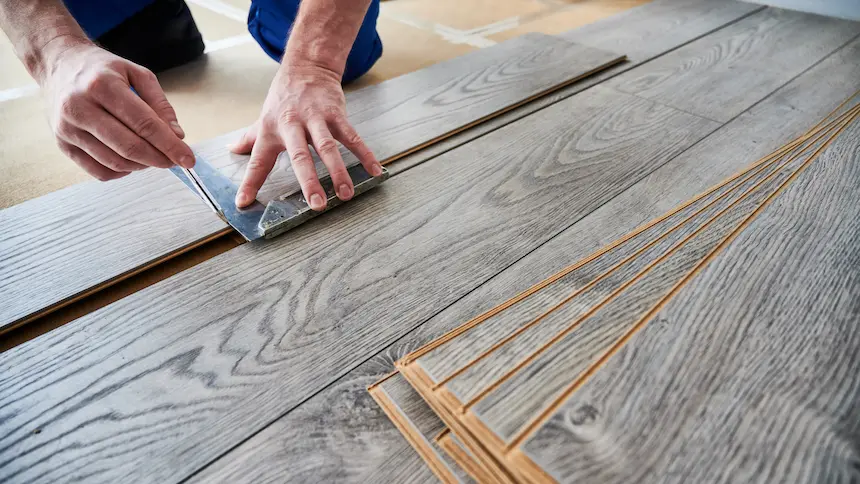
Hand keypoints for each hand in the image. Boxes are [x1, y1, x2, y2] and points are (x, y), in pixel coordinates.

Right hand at [41, 38, 193, 180]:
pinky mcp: (62, 144)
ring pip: (115, 162)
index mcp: (102, 85)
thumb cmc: (103, 71)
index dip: (170, 145)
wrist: (60, 65)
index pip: (144, 124)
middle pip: (129, 146)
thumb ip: (160, 104)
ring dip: (142, 165)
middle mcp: (80, 107)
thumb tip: (177, 136)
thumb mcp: (137, 73)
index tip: (188, 159)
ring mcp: (67, 128)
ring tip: (153, 156)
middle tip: (174, 160)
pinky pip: (99, 171)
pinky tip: (132, 161)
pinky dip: (122, 171)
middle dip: (159, 159)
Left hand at [230, 64, 381, 208]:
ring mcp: (316, 119)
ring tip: (345, 194)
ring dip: (338, 172)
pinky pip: (352, 137)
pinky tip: (374, 171)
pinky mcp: (337, 114)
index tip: (243, 203)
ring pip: (328, 148)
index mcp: (271, 131)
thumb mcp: (264, 117)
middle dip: (309, 181)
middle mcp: (292, 126)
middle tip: (317, 205)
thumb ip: (249, 137)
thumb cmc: (284, 98)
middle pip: (300, 156)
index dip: (250, 182)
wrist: (307, 67)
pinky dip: (365, 154)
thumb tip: (232, 149)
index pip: (258, 161)